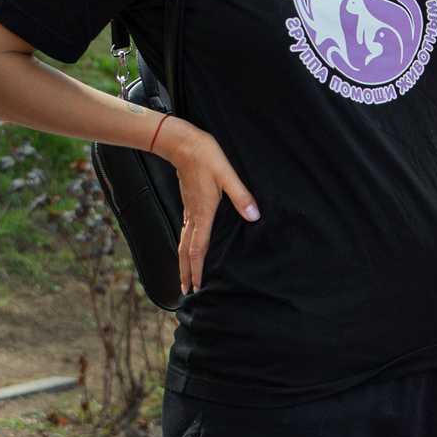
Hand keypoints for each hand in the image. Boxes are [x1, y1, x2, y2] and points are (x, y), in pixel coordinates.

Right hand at [151, 117, 257, 296]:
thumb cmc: (206, 157)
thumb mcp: (228, 175)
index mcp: (204, 213)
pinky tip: (188, 250)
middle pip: (186, 252)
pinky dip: (185, 248)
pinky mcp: (188, 205)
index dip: (197, 270)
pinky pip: (185, 233)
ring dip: (184, 263)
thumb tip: (254, 217)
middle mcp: (193, 216)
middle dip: (186, 273)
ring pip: (183, 243)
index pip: (198, 249)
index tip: (196, 287)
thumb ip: (241, 196)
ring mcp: (189, 211)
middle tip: (186, 292)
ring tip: (184, 278)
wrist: (182, 143)